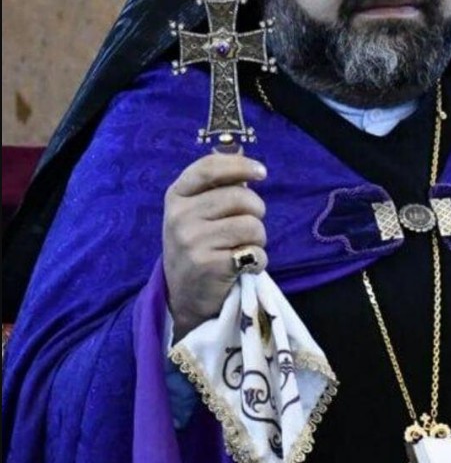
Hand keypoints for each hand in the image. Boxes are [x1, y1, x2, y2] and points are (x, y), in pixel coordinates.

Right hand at [163, 153, 266, 340]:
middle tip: (247, 228)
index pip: (209, 167)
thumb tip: (251, 166)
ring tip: (242, 249)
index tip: (261, 173)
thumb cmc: (199, 244)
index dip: (240, 165)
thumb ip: (219, 189)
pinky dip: (258, 261)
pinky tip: (242, 267)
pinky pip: (254, 253)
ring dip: (258, 239)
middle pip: (241, 198)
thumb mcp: (196, 212)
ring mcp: (192, 241)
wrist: (184, 296)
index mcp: (176, 196)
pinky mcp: (207, 266)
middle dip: (256, 212)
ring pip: (252, 225)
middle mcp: (180, 216)